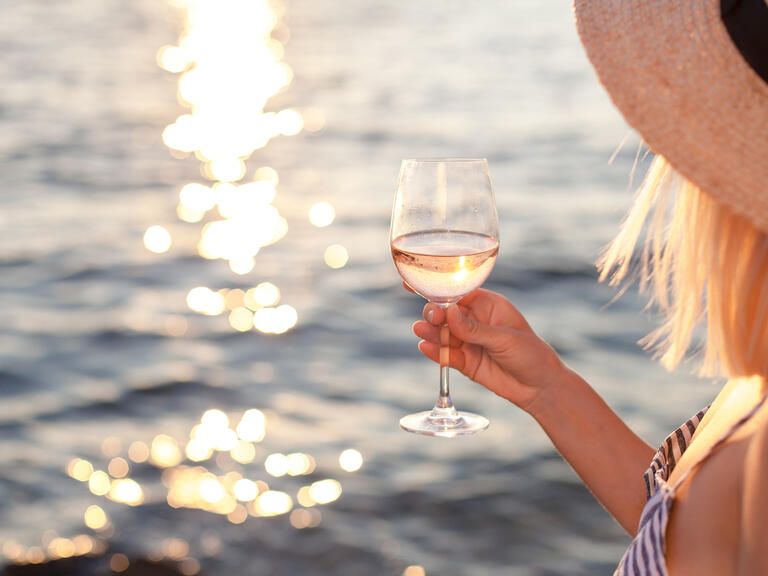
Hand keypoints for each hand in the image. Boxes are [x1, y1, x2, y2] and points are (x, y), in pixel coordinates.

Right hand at [411, 287, 564, 411]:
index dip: (438, 289)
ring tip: (420, 330)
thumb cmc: (530, 354)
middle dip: (435, 313)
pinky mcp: (465, 362)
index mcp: (487, 305)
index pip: (458, 293)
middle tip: (432, 318)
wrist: (539, 387)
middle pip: (446, 313)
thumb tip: (448, 312)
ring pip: (443, 334)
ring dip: (431, 332)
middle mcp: (475, 321)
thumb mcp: (505, 338)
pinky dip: (435, 352)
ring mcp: (468, 342)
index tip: (415, 284)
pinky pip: (446, 355)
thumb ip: (475, 328)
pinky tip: (426, 347)